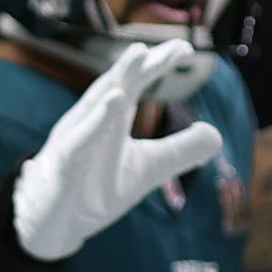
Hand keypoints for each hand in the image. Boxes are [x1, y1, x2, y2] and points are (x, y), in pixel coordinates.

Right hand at [8, 34, 226, 261]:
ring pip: (94, 106)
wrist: (54, 225)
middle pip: (116, 85)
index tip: (186, 48)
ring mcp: (74, 141)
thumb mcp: (146, 170)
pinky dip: (94, 124)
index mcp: (111, 119)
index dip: (158, 64)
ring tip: (138, 57)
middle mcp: (90, 122)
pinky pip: (78, 143)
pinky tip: (113, 103)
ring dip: (116, 81)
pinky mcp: (63, 167)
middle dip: (138, 64)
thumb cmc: (94, 190)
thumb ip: (178, 152)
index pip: (136, 83)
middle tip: (166, 46)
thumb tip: (216, 134)